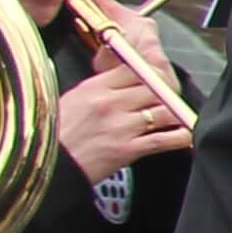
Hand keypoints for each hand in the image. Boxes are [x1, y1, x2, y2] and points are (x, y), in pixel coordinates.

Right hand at [57, 62, 190, 186]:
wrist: (46, 165)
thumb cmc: (56, 134)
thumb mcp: (73, 99)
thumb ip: (100, 86)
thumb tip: (124, 75)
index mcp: (95, 87)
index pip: (135, 67)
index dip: (152, 70)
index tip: (158, 75)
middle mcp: (111, 103)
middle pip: (155, 87)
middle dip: (168, 91)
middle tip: (172, 96)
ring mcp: (121, 126)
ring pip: (165, 110)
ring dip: (175, 112)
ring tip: (178, 115)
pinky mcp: (128, 150)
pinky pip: (165, 140)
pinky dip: (180, 137)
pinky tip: (185, 135)